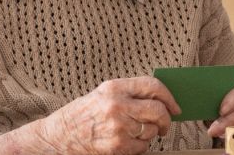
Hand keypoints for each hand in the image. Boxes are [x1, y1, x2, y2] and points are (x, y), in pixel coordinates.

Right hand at [0, 77, 180, 154]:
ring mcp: (117, 127)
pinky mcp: (117, 146)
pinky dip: (141, 146)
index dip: (169, 96)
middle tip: (166, 124)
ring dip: (151, 133)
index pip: (153, 86)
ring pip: (151, 130)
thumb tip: (162, 99)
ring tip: (137, 132)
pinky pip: (143, 146)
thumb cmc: (82, 114)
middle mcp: (116, 105)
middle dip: (167, 119)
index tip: (175, 106)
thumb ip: (130, 93)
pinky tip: (128, 142)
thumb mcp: (104, 94)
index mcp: (114, 88)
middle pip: (158, 110)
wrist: (58, 136)